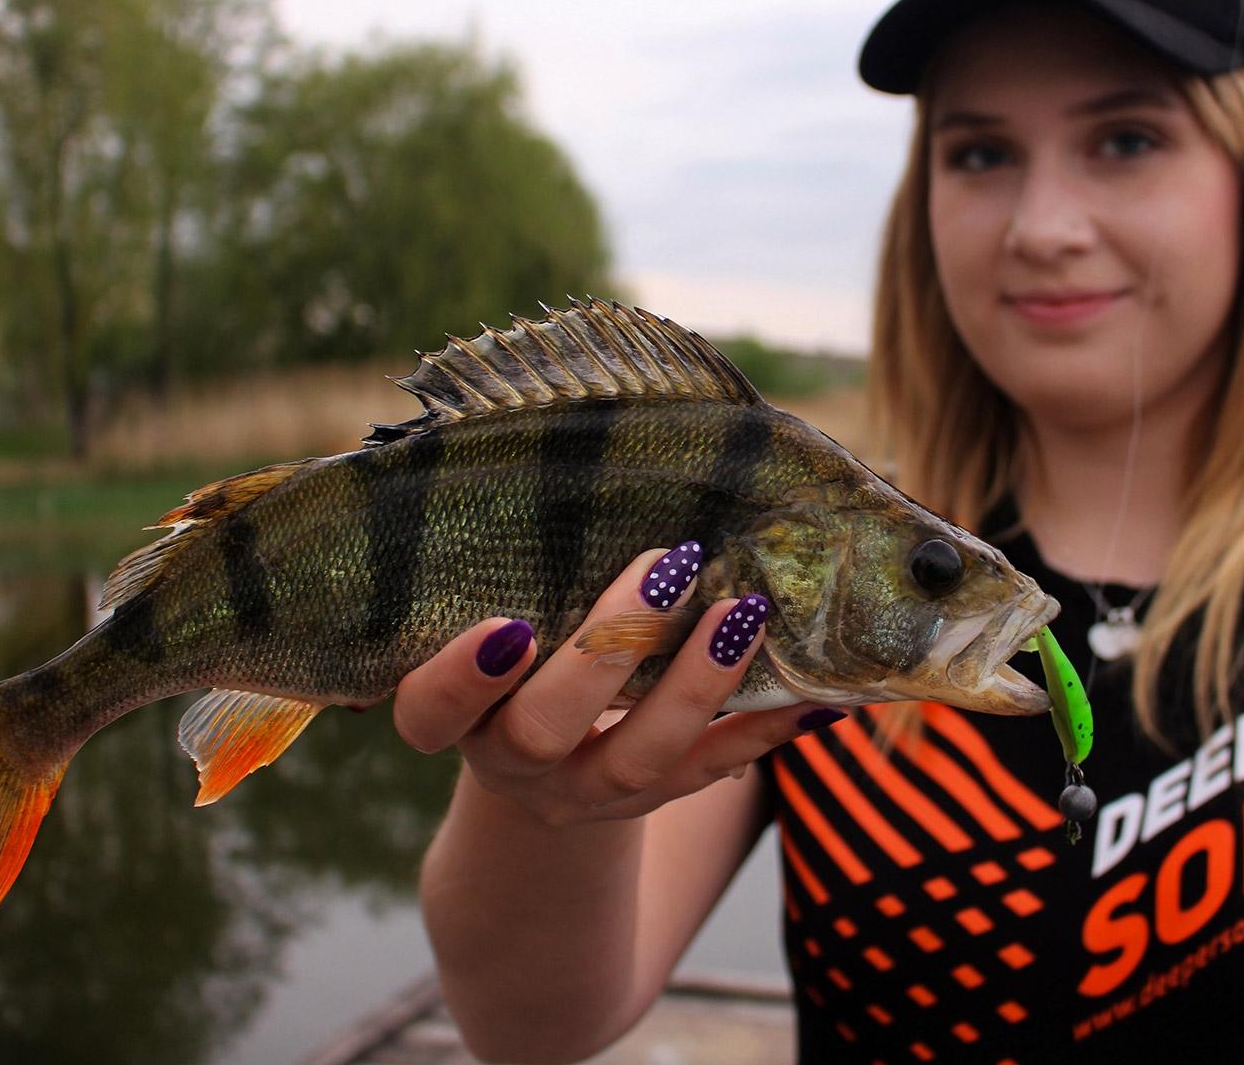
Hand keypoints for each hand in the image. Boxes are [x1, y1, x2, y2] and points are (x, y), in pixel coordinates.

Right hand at [392, 548, 838, 824]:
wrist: (543, 761)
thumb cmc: (512, 650)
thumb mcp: (491, 610)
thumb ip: (510, 566)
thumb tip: (570, 442)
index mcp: (452, 716)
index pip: (430, 710)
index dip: (462, 679)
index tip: (508, 626)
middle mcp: (512, 761)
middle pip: (543, 730)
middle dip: (606, 652)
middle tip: (664, 568)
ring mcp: (583, 792)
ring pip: (636, 762)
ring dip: (694, 684)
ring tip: (742, 612)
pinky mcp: (651, 801)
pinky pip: (710, 774)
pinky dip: (764, 730)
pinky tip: (814, 694)